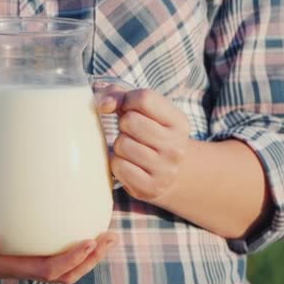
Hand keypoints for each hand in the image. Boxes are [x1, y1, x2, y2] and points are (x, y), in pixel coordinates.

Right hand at [0, 221, 118, 283]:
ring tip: (104, 232)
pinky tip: (75, 221)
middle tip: (110, 236)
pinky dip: (69, 240)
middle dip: (90, 258)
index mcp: (9, 268)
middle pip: (64, 272)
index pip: (48, 270)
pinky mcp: (20, 249)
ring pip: (62, 264)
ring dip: (86, 252)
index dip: (71, 260)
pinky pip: (51, 248)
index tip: (90, 241)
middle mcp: (20, 267)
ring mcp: (22, 259)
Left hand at [96, 86, 190, 202]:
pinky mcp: (149, 188)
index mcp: (179, 123)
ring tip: (131, 149)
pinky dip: (116, 163)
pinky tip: (128, 164)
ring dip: (119, 145)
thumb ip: (119, 94)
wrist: (171, 174)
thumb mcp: (143, 110)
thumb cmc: (149, 133)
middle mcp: (176, 147)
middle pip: (130, 121)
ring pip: (122, 144)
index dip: (128, 101)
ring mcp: (165, 170)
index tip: (129, 110)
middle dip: (124, 125)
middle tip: (131, 133)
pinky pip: (118, 166)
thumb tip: (104, 105)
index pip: (144, 98)